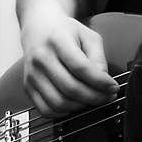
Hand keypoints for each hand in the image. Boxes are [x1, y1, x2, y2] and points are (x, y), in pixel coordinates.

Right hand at [20, 2, 118, 116]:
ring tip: (94, 100)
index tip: (113, 86)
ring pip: (58, 102)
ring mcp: (32, 75)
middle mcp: (41, 59)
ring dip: (81, 106)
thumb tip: (104, 81)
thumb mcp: (88, 36)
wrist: (39, 28)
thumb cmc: (66, 32)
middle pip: (70, 88)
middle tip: (108, 96)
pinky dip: (64, 112)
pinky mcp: (28, 87)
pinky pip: (45, 109)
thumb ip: (98, 57)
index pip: (81, 68)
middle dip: (95, 97)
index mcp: (57, 41)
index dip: (100, 82)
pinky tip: (76, 104)